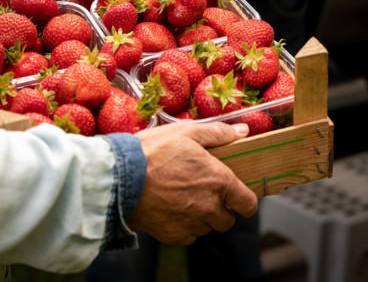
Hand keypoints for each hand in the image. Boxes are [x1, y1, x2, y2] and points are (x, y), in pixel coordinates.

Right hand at [129, 122, 257, 244]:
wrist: (119, 177)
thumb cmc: (153, 151)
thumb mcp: (187, 132)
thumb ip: (219, 133)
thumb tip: (242, 131)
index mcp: (219, 181)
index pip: (248, 203)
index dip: (244, 199)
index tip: (235, 194)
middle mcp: (209, 206)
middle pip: (228, 219)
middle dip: (221, 208)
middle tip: (204, 192)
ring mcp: (191, 223)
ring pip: (207, 228)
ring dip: (201, 217)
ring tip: (183, 198)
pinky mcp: (173, 235)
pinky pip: (188, 236)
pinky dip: (183, 226)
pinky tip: (171, 209)